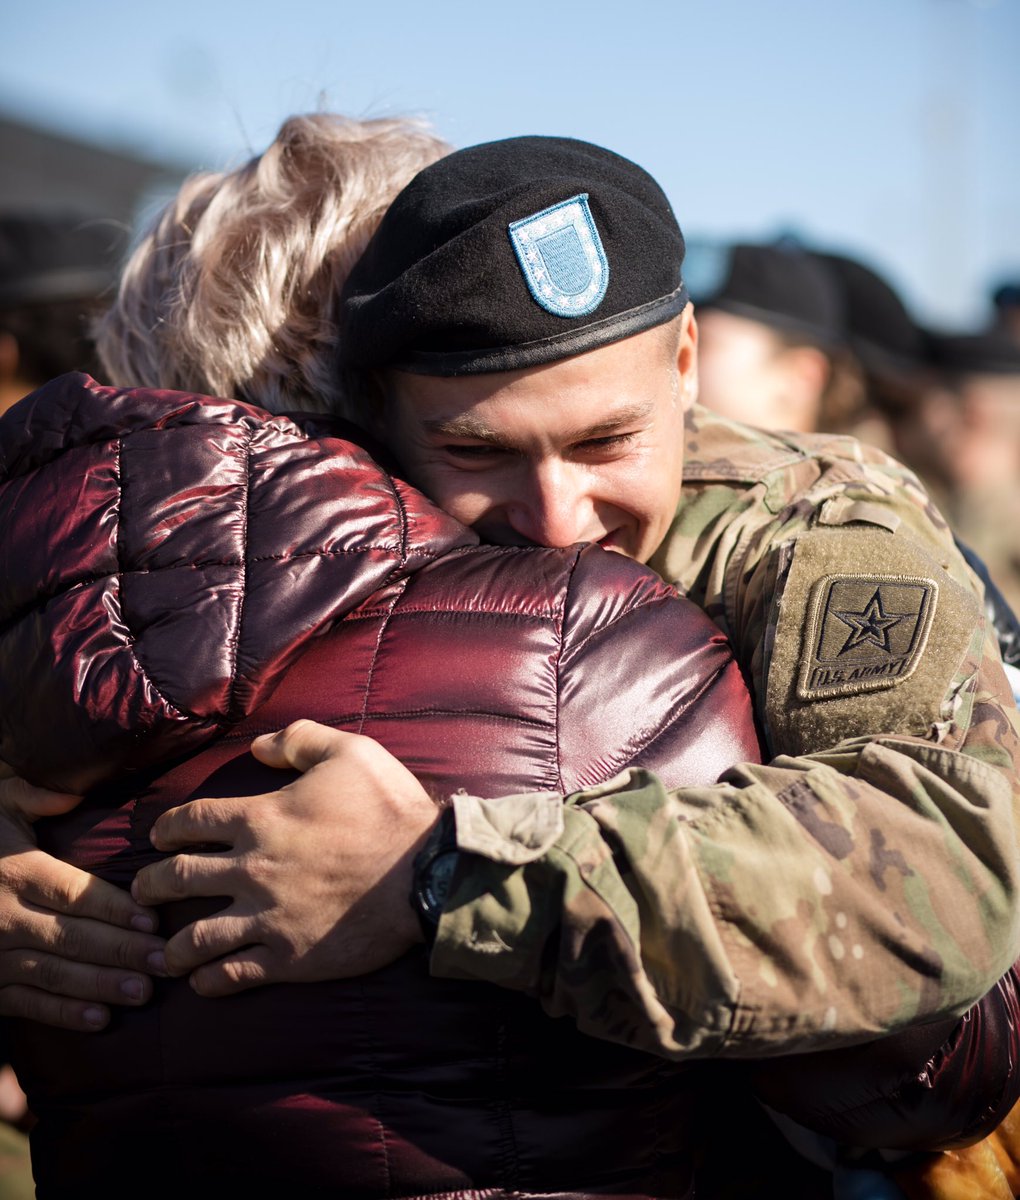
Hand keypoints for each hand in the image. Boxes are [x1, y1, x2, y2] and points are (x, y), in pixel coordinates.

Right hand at [0, 774, 164, 1031]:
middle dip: (122, 951)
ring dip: (100, 985)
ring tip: (144, 992)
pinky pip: (26, 1003)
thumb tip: (72, 796)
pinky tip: (101, 1020)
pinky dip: (62, 1014)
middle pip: (72, 936)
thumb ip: (36, 796)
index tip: (154, 920)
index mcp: (16, 871)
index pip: (73, 892)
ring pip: (54, 972)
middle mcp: (3, 915)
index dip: (115, 908)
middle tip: (167, 961)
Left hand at [132, 720, 439, 996]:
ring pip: (194, 937)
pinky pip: (231, 975)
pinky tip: (203, 980)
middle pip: (176, 880)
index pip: (189, 823)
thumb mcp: (350, 752)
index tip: (161, 838)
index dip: (167, 829)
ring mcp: (267, 917)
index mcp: (260, 819)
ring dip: (172, 945)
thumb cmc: (390, 810)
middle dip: (151, 886)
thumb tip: (257, 745)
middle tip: (144, 892)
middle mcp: (252, 869)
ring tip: (165, 950)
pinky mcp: (288, 957)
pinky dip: (209, 980)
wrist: (428, 874)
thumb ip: (299, 739)